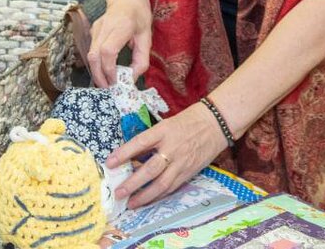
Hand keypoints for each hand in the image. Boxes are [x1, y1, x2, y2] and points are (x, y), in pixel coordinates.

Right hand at [88, 0, 150, 87]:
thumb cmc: (139, 16)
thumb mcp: (147, 37)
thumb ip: (141, 59)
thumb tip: (131, 79)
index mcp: (122, 26)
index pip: (108, 51)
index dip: (109, 69)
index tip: (115, 81)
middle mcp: (105, 27)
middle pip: (94, 55)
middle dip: (98, 76)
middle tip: (108, 89)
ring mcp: (96, 28)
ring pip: (89, 55)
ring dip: (96, 72)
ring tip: (106, 83)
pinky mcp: (92, 32)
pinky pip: (91, 51)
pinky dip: (96, 64)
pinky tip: (104, 70)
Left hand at [104, 100, 226, 207]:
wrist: (215, 123)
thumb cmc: (188, 121)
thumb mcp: (166, 125)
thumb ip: (150, 140)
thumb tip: (131, 156)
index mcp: (164, 131)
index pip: (140, 142)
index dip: (124, 153)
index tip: (109, 163)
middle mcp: (172, 147)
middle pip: (150, 169)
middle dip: (132, 183)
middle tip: (118, 192)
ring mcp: (181, 162)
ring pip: (161, 184)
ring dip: (144, 196)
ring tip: (130, 203)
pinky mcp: (189, 172)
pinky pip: (172, 187)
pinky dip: (158, 195)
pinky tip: (147, 200)